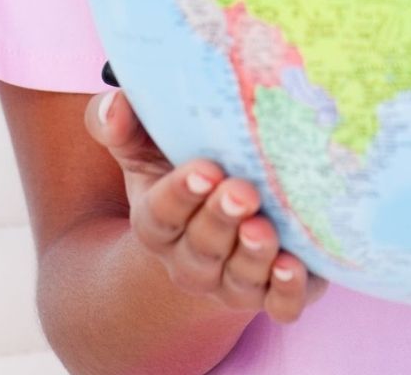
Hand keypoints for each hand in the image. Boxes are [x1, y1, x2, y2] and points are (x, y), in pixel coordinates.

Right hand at [85, 85, 330, 324]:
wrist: (210, 232)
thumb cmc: (177, 172)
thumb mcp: (144, 147)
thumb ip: (121, 124)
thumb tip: (114, 105)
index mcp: (157, 222)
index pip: (162, 213)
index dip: (182, 193)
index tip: (205, 169)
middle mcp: (191, 260)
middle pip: (202, 246)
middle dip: (221, 219)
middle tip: (242, 191)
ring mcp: (230, 281)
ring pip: (239, 278)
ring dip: (253, 256)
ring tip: (264, 229)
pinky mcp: (272, 293)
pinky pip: (279, 305)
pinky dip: (287, 292)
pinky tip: (296, 268)